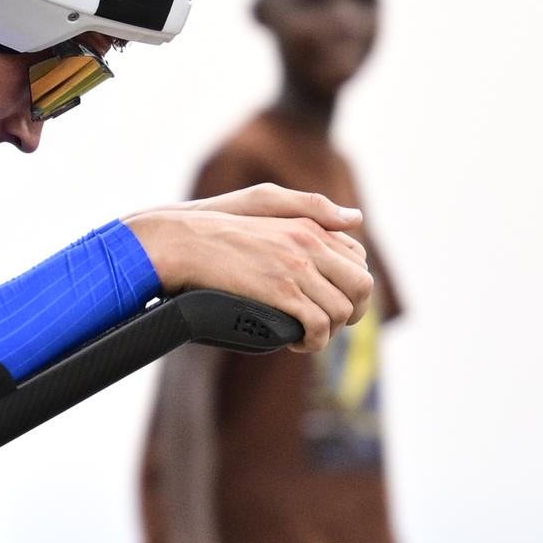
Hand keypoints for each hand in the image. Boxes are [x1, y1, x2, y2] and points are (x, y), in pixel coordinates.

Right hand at [123, 184, 373, 352]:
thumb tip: (356, 219)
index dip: (349, 285)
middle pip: (361, 285)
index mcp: (309, 226)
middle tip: (329, 325)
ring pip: (341, 310)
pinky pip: (317, 323)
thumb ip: (312, 207)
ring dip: (330, 331)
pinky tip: (297, 343)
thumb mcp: (262, 200)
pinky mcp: (278, 292)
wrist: (181, 241)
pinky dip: (313, 340)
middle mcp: (309, 245)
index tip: (328, 299)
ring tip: (308, 337)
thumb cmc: (215, 221)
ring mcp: (295, 268)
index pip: (356, 259)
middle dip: (353, 311)